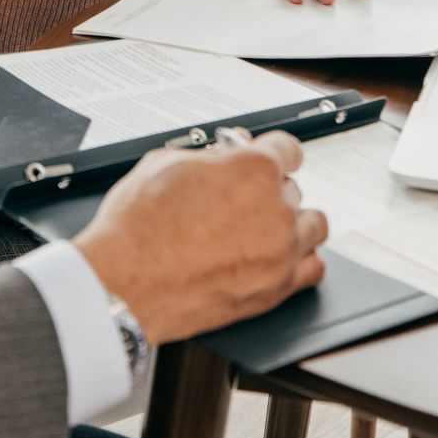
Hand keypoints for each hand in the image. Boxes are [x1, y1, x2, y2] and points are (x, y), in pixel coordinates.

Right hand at [72, 131, 326, 344]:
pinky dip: (299, 260)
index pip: (288, 148)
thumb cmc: (136, 227)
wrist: (124, 284)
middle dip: (267, 189)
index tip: (263, 159)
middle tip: (238, 199)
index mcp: (252, 169)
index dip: (269, 151)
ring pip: (312, 226)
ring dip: (291, 223)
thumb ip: (207, 154)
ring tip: (260, 227)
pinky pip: (313, 268)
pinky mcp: (277, 289)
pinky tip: (275, 256)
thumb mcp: (163, 165)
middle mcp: (275, 209)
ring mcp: (280, 251)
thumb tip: (224, 153)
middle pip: (293, 188)